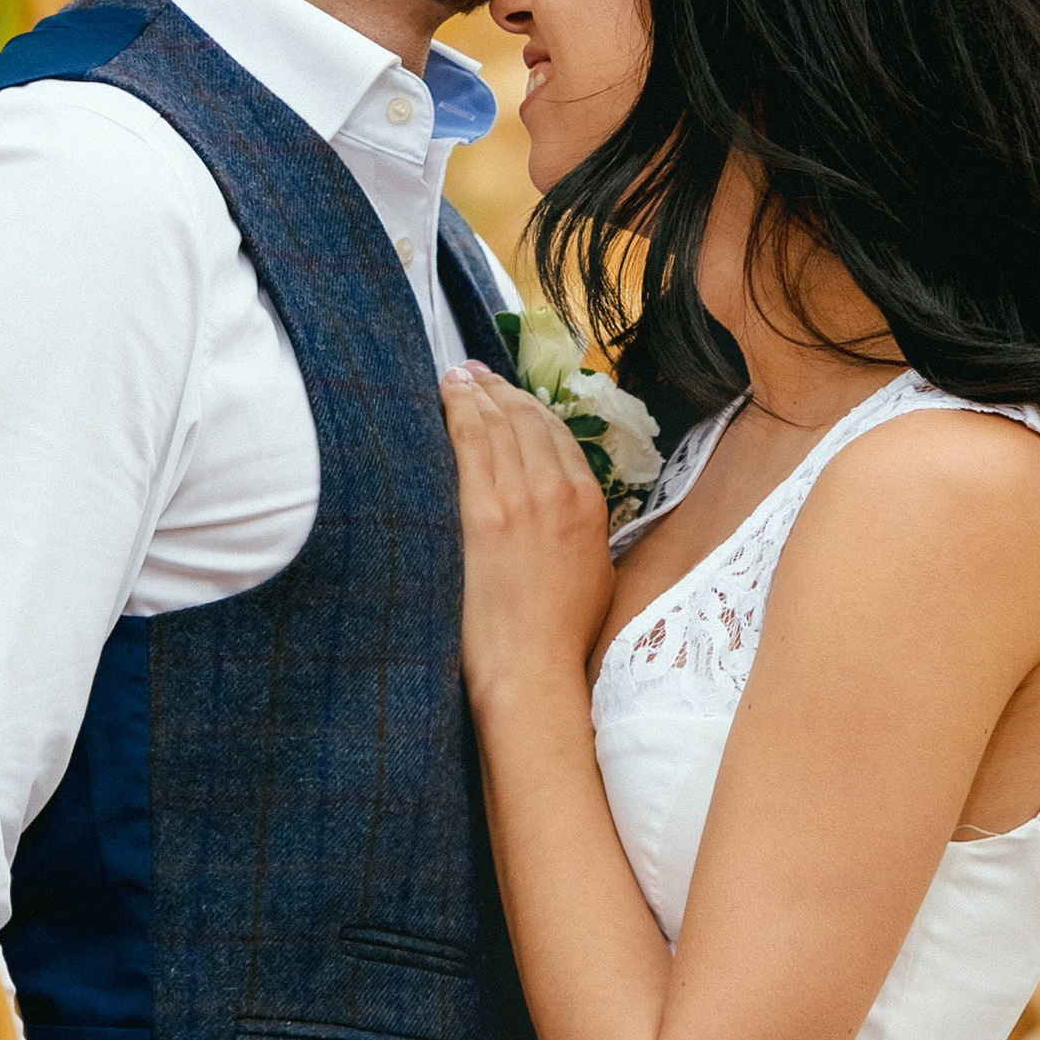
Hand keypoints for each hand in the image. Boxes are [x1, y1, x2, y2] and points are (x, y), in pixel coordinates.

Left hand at [443, 361, 613, 705]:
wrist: (531, 667)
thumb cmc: (560, 632)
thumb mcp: (593, 569)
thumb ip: (582, 525)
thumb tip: (562, 500)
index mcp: (589, 502)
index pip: (556, 433)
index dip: (528, 406)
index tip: (505, 394)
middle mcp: (558, 490)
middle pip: (527, 419)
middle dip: (499, 389)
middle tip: (475, 373)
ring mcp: (520, 497)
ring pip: (500, 422)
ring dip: (477, 391)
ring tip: (458, 376)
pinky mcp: (482, 511)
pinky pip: (471, 441)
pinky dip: (459, 409)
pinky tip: (445, 394)